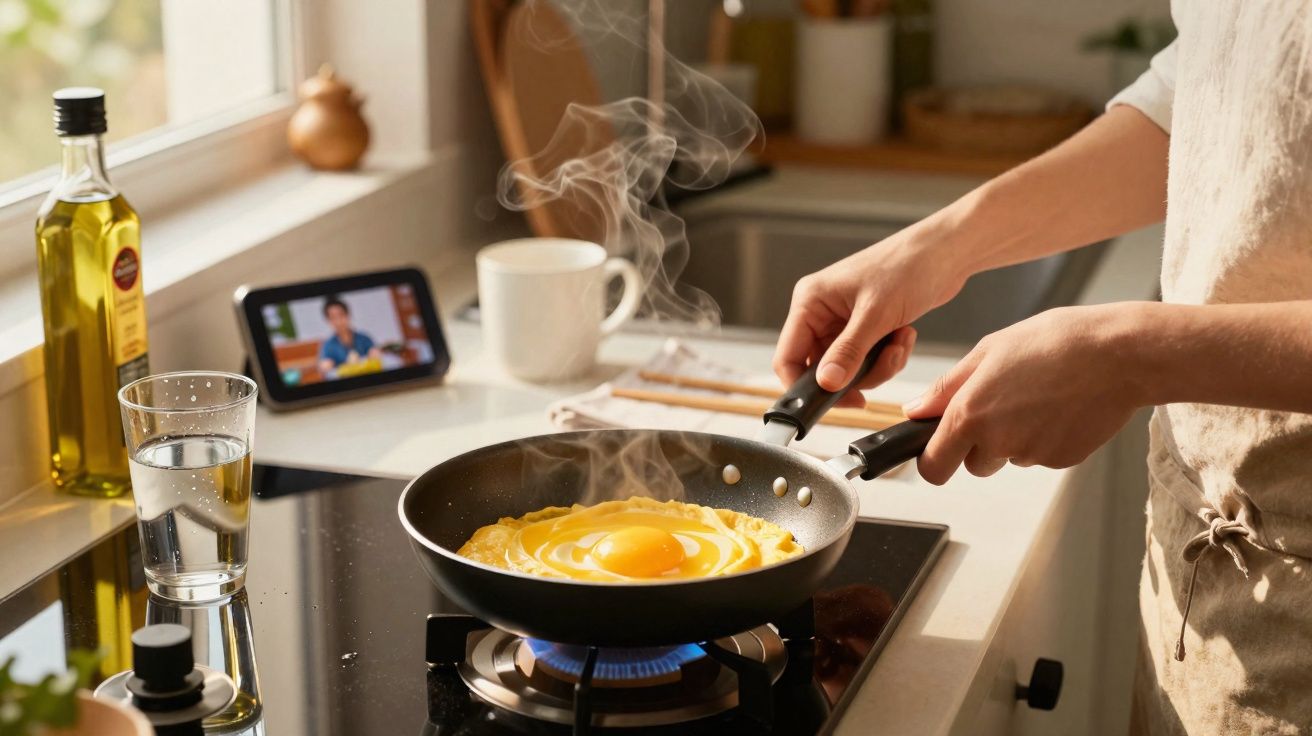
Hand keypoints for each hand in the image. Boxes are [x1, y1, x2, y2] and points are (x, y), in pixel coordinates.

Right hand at [774, 223, 969, 406]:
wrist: (946, 253)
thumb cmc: (908, 266)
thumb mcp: (876, 314)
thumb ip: (848, 352)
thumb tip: (826, 384)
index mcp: (810, 301)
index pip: (787, 356)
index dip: (804, 385)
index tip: (832, 401)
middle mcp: (821, 312)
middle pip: (822, 369)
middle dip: (857, 374)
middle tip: (883, 366)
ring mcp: (843, 321)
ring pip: (849, 369)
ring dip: (879, 366)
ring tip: (900, 342)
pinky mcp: (865, 327)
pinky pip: (868, 360)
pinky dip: (889, 357)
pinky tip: (904, 335)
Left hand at [904, 304, 1146, 483]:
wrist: (1119, 354)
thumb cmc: (1055, 342)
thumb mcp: (989, 350)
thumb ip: (946, 387)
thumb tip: (915, 411)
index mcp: (970, 413)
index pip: (933, 466)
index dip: (932, 460)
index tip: (937, 449)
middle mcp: (998, 441)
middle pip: (973, 464)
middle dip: (979, 445)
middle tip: (1004, 404)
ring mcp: (1032, 454)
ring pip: (1009, 457)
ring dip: (1014, 438)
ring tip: (1038, 396)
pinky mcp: (1062, 460)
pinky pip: (1041, 455)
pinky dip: (1045, 437)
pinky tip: (1060, 405)